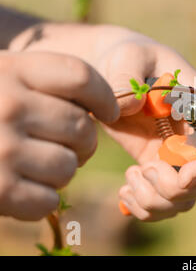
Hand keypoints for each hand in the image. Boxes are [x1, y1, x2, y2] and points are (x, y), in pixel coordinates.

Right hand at [0, 51, 118, 220]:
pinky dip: (42, 199)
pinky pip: (49, 200)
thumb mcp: (4, 77)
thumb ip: (46, 82)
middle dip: (82, 142)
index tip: (110, 112)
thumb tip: (109, 107)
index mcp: (12, 69)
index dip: (105, 97)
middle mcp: (7, 105)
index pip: (81, 76)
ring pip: (69, 166)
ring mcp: (0, 149)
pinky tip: (21, 186)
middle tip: (65, 145)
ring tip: (35, 164)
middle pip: (82, 128)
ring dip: (61, 171)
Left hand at [95, 39, 195, 220]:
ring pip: (185, 201)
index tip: (182, 177)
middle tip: (143, 170)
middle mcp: (195, 139)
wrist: (115, 74)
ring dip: (156, 201)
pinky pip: (163, 205)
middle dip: (176, 189)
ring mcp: (177, 158)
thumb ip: (129, 76)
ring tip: (130, 177)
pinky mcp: (159, 171)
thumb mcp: (128, 57)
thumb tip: (133, 107)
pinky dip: (145, 209)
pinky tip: (126, 189)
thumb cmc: (128, 58)